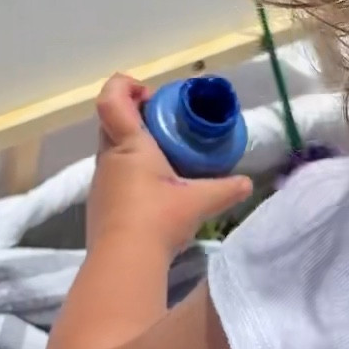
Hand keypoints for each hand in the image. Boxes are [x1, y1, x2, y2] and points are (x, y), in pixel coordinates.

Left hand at [87, 75, 251, 257]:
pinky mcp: (100, 204)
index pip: (111, 99)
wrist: (123, 262)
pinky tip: (155, 193)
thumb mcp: (199, 202)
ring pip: (113, 150)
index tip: (150, 95)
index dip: (125, 86)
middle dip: (136, 116)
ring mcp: (100, 182)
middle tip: (166, 127)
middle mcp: (108, 158)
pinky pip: (114, 176)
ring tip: (166, 161)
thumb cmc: (158, 219)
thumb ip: (226, 189)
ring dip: (134, 148)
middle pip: (112, 122)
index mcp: (130, 145)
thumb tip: (248, 184)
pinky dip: (131, 174)